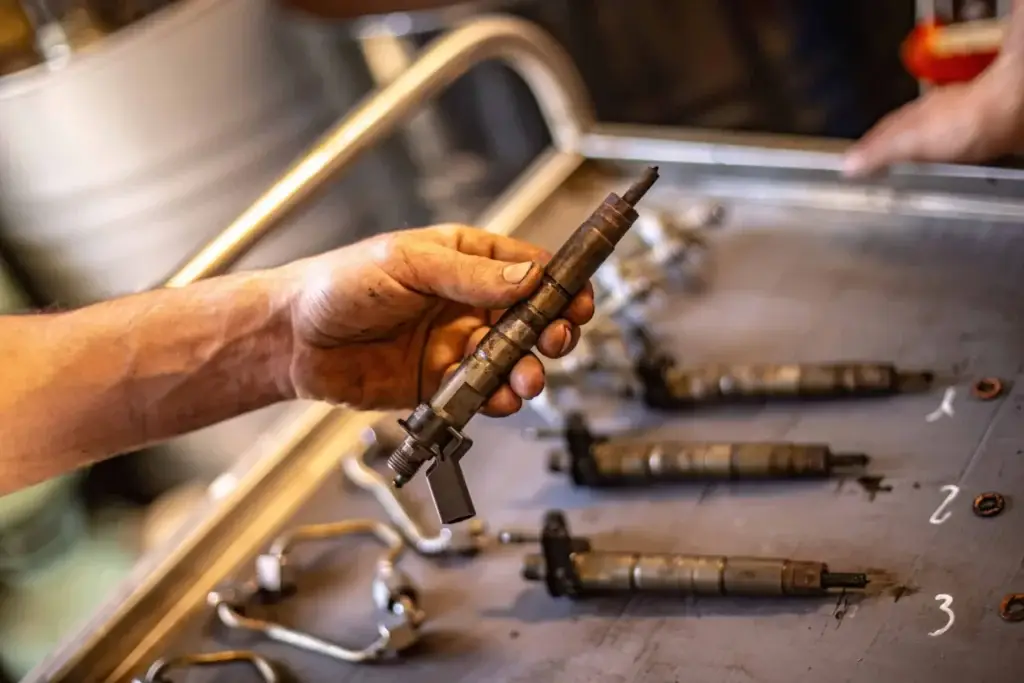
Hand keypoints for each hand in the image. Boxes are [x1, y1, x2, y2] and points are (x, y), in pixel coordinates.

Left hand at [283, 225, 593, 415]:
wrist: (293, 340)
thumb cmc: (338, 285)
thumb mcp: (408, 265)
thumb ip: (470, 275)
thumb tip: (528, 277)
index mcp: (462, 259)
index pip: (527, 269)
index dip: (559, 284)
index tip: (577, 299)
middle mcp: (465, 301)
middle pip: (530, 317)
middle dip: (551, 330)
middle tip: (557, 340)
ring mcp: (455, 343)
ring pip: (510, 358)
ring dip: (526, 369)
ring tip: (526, 378)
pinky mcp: (441, 381)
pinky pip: (481, 391)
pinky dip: (496, 397)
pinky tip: (498, 397)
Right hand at [843, 57, 1023, 176]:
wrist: (1011, 109)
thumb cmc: (965, 122)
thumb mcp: (911, 142)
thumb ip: (879, 152)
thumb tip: (846, 165)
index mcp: (908, 119)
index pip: (877, 134)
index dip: (863, 150)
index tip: (850, 164)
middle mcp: (929, 117)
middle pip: (900, 133)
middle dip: (886, 149)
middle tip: (872, 167)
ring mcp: (954, 121)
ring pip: (926, 138)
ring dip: (914, 153)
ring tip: (904, 168)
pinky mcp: (978, 131)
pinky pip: (951, 145)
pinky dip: (941, 157)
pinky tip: (943, 165)